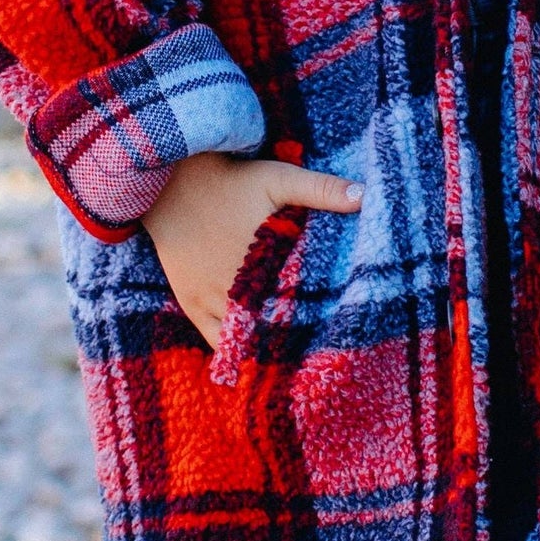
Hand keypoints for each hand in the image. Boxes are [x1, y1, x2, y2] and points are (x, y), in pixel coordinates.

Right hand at [142, 151, 362, 348]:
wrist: (173, 181)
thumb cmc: (232, 180)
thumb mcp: (279, 179)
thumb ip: (321, 189)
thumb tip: (366, 196)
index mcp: (263, 267)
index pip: (297, 310)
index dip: (317, 324)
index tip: (334, 336)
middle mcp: (235, 290)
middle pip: (272, 329)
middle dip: (294, 339)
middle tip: (318, 356)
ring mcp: (211, 300)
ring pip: (244, 340)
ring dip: (265, 348)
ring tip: (290, 360)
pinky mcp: (191, 301)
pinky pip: (215, 340)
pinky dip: (233, 351)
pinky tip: (251, 362)